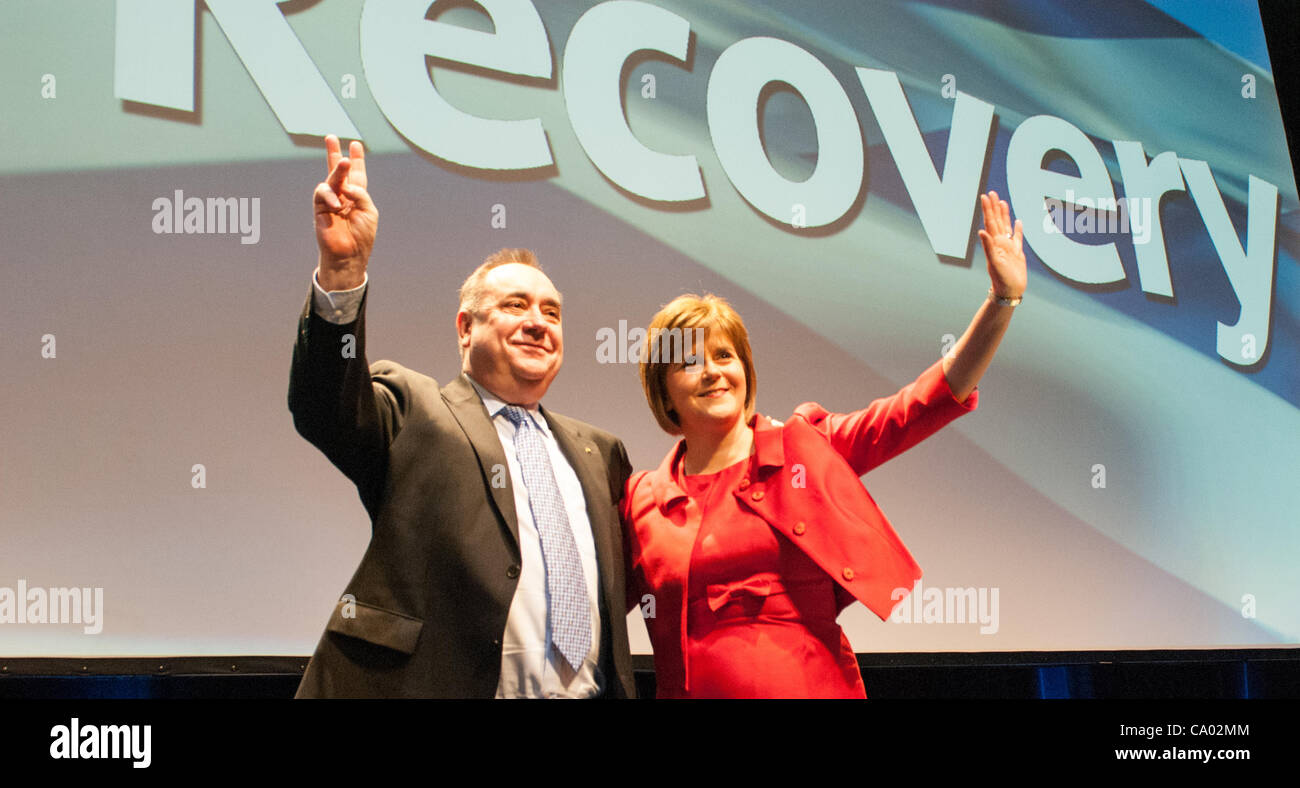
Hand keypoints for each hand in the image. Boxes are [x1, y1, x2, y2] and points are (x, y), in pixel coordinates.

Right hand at [313, 135, 376, 288]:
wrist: (349, 255)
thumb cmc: (362, 236)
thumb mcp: (369, 211)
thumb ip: (360, 194)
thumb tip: (346, 185)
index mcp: (358, 196)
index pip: (357, 174)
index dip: (357, 160)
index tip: (356, 144)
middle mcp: (343, 196)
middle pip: (338, 171)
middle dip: (334, 153)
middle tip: (331, 137)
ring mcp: (330, 201)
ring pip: (331, 179)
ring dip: (338, 169)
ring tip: (344, 161)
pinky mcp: (320, 208)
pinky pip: (322, 194)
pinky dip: (330, 195)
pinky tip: (337, 204)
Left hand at [976, 190, 1025, 298]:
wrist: (1010, 291)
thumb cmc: (1001, 279)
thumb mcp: (994, 262)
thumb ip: (988, 247)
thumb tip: (981, 231)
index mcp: (994, 243)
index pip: (990, 222)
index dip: (988, 209)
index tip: (985, 196)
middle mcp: (1000, 243)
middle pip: (997, 221)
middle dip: (994, 207)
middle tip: (991, 193)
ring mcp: (1009, 247)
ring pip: (1006, 226)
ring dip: (1004, 214)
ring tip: (1002, 202)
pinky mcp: (1017, 253)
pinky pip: (1018, 237)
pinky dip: (1018, 229)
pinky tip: (1018, 221)